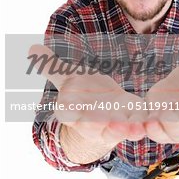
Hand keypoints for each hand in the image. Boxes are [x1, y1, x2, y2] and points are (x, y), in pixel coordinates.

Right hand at [28, 44, 146, 145]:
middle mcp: (87, 122)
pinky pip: (132, 127)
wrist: (100, 106)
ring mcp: (107, 126)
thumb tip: (31, 48)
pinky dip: (139, 127)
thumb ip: (52, 65)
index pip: (68, 112)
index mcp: (69, 110)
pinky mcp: (126, 125)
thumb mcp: (67, 77)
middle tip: (112, 123)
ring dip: (125, 130)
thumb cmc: (82, 90)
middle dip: (102, 124)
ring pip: (115, 129)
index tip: (75, 114)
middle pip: (93, 123)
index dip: (73, 113)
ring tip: (135, 129)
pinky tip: (147, 123)